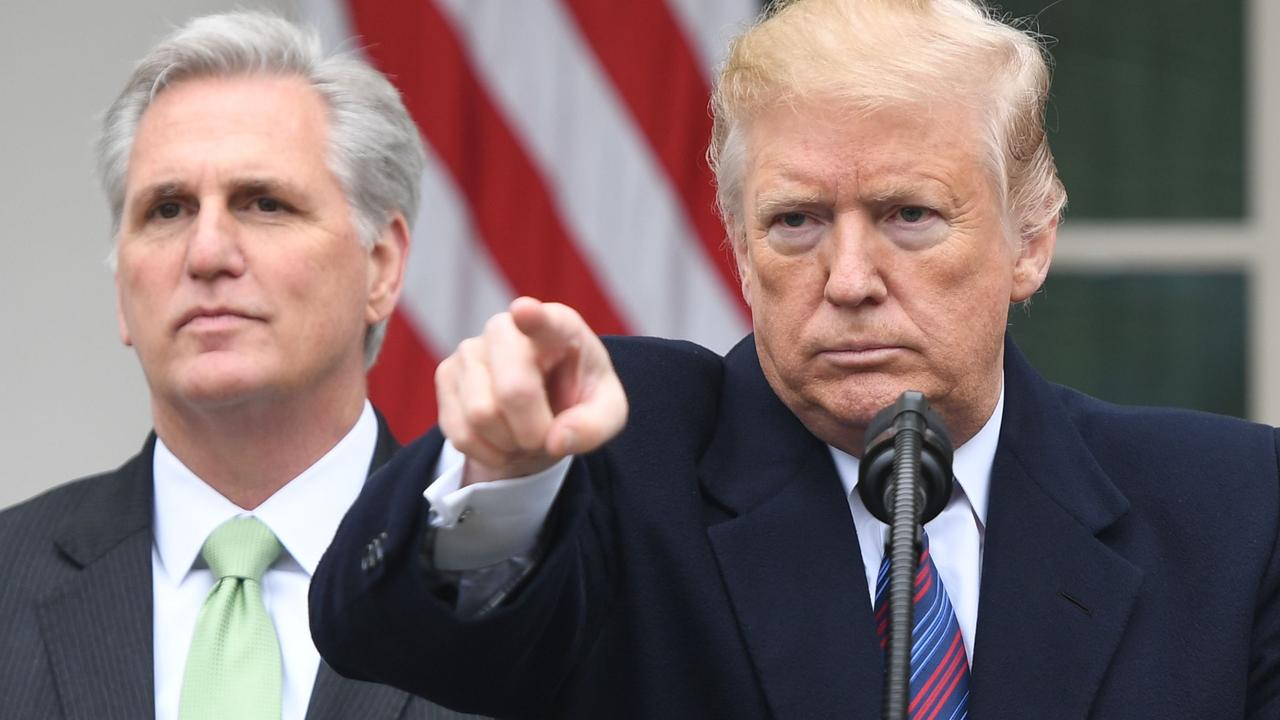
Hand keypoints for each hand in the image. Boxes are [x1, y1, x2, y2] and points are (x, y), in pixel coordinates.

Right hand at [435, 297, 628, 484]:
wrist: (541, 406)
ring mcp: (470, 348)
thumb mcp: (606, 413)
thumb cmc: (578, 398)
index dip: (532, 317)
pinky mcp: (446, 374)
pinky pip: (459, 433)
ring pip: (481, 416)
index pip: (543, 320)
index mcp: (557, 325)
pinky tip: (501, 439)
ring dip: (509, 444)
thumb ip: (594, 426)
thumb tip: (556, 441)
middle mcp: (506, 327)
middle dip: (533, 431)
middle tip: (545, 436)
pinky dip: (486, 452)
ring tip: (523, 434)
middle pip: (513, 390)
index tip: (524, 311)